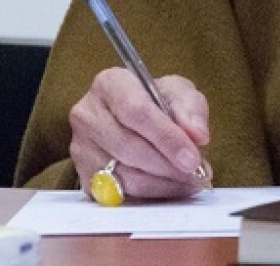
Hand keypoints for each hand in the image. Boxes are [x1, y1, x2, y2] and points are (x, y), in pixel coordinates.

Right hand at [68, 68, 210, 199]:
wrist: (131, 118)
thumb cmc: (155, 101)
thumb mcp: (178, 92)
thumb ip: (190, 108)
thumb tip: (197, 135)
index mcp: (109, 84)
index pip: (136, 112)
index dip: (167, 137)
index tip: (192, 158)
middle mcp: (87, 115)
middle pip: (129, 147)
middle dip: (168, 165)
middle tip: (197, 174)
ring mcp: (81, 148)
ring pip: (124, 175)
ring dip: (162, 184)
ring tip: (189, 182)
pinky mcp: (83, 176)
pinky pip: (119, 194)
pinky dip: (150, 195)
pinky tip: (170, 188)